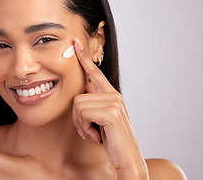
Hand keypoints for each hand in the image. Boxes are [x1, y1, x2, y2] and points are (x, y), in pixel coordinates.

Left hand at [72, 38, 147, 178]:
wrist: (127, 159)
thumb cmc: (112, 139)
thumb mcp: (101, 118)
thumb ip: (94, 102)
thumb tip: (84, 90)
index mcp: (111, 94)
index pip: (95, 72)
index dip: (84, 58)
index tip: (75, 44)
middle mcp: (114, 95)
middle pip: (77, 95)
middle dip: (77, 117)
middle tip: (87, 129)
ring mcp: (114, 102)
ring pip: (77, 104)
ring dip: (80, 123)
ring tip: (93, 132)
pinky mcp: (111, 112)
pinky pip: (82, 112)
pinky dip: (84, 126)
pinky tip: (95, 135)